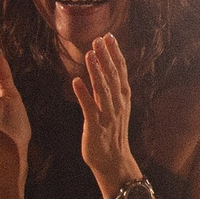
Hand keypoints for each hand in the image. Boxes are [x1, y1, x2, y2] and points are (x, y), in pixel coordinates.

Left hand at [71, 33, 135, 195]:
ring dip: (96, 71)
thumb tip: (106, 71)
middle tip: (99, 38)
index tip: (109, 37)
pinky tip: (76, 81)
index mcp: (123, 99)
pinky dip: (83, 94)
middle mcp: (118, 104)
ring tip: (90, 53)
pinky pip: (89, 108)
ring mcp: (108, 115)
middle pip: (113, 76)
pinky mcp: (96, 126)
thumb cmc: (112, 134)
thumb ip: (112, 91)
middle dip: (106, 57)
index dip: (115, 54)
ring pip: (103, 89)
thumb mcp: (116, 109)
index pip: (121, 72)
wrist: (114, 162)